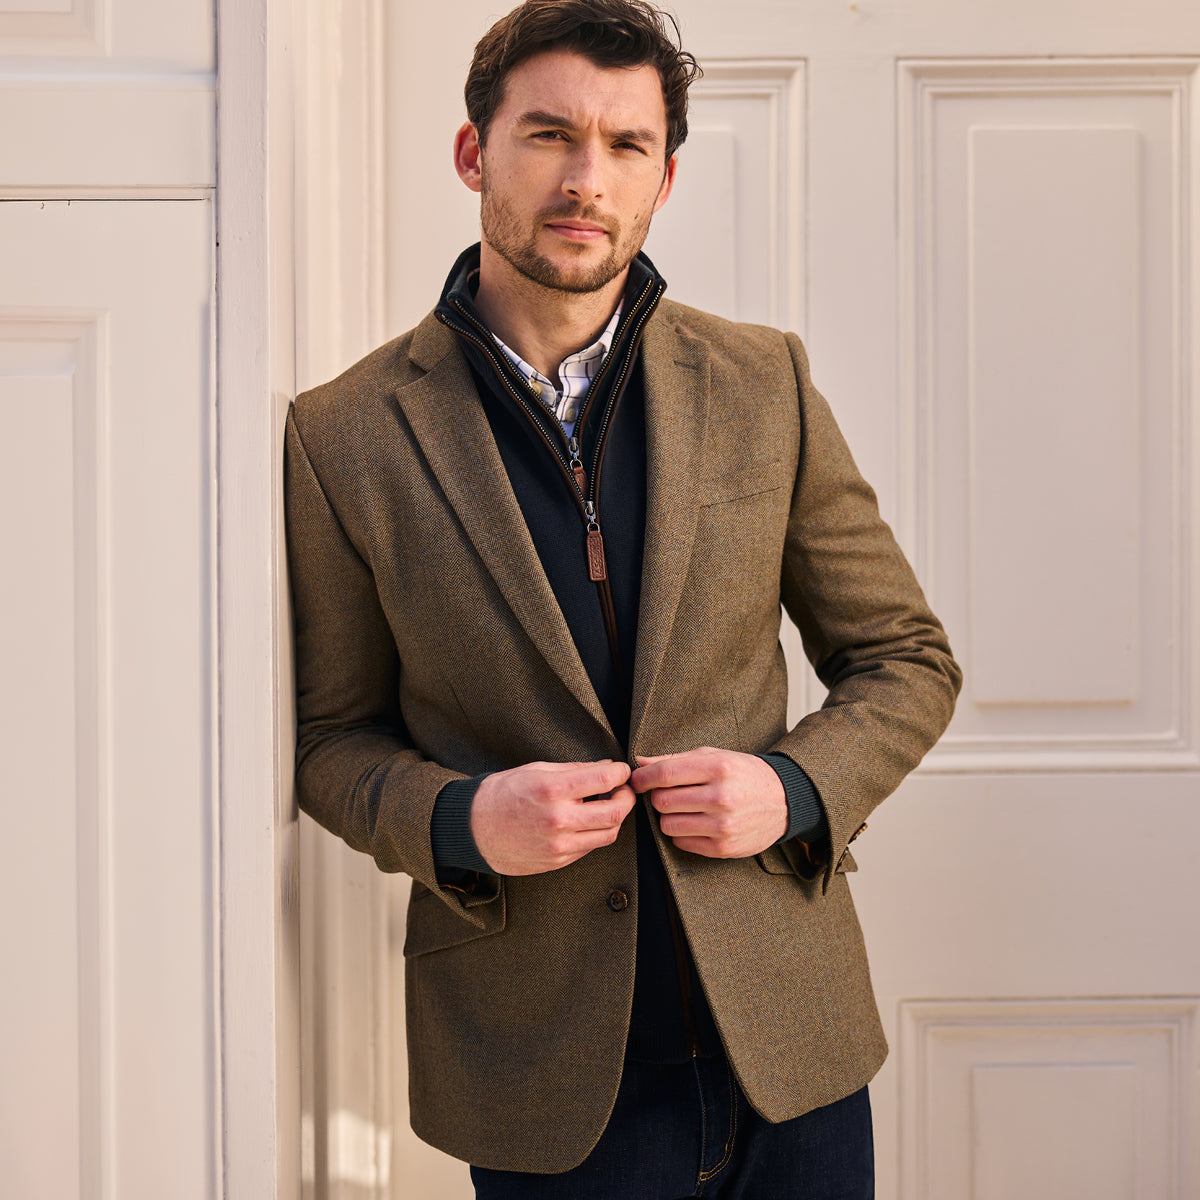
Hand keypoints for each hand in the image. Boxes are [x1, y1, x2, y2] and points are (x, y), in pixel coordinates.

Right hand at [470, 759, 635, 875]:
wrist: (472, 828)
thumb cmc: (502, 793)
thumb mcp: (536, 770)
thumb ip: (574, 770)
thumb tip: (605, 768)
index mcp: (553, 790)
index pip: (605, 779)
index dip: (620, 773)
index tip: (620, 771)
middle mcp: (559, 819)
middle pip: (616, 812)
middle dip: (626, 797)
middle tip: (623, 789)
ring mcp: (559, 845)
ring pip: (608, 834)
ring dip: (615, 818)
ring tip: (608, 805)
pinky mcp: (557, 861)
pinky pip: (590, 847)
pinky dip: (596, 833)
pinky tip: (588, 821)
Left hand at [631, 747, 786, 857]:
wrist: (784, 801)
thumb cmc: (744, 774)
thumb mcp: (715, 756)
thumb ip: (675, 759)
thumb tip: (640, 762)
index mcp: (719, 767)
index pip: (665, 773)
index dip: (643, 778)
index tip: (636, 780)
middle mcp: (722, 797)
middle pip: (662, 801)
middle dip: (659, 797)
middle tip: (670, 793)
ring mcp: (723, 825)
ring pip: (668, 824)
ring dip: (669, 817)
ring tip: (685, 808)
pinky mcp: (723, 848)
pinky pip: (681, 843)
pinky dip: (682, 833)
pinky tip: (696, 823)